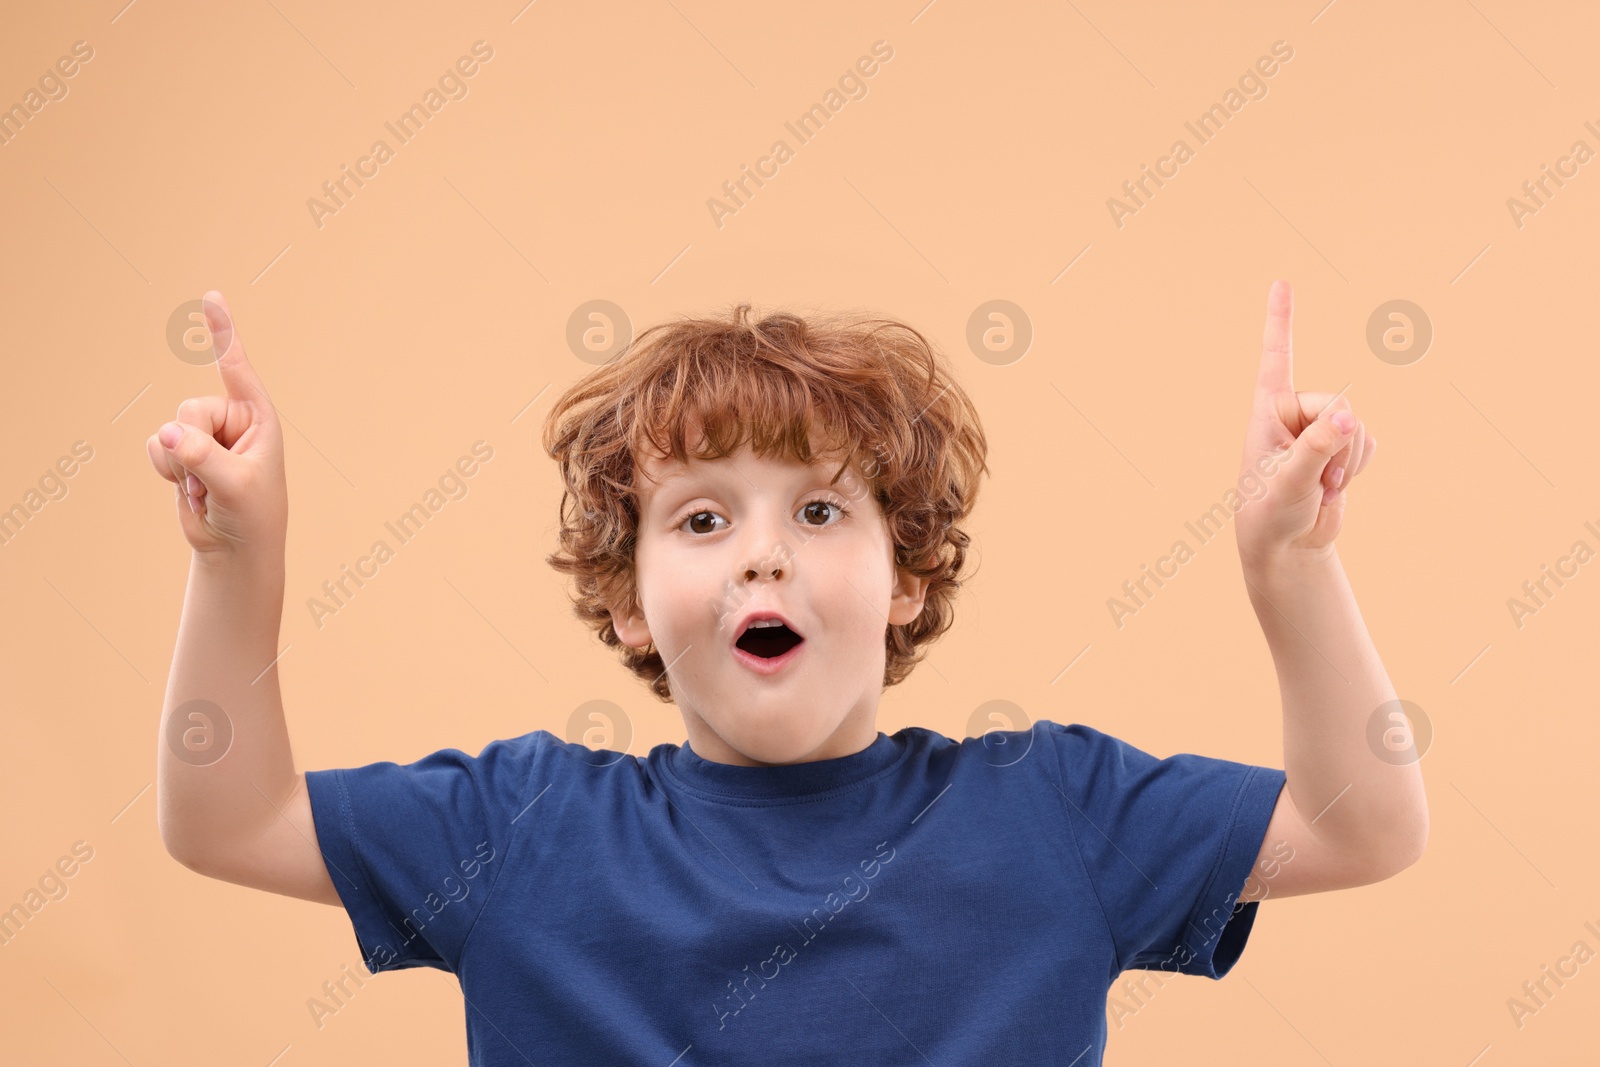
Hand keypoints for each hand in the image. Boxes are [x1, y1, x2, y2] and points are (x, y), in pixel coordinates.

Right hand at [145, 292, 287, 558]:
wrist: (235, 547)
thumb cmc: (253, 514)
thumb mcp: (236, 485)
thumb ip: (203, 457)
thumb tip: (167, 433)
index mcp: (258, 417)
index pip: (238, 367)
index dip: (223, 331)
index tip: (213, 295)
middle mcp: (231, 420)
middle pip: (189, 408)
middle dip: (194, 446)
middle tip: (214, 478)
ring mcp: (204, 436)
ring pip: (170, 428)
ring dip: (182, 465)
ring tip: (207, 487)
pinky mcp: (183, 452)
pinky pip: (156, 446)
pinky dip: (166, 470)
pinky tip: (190, 489)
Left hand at [1234, 280, 1376, 569]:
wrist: (1286, 546)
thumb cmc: (1272, 511)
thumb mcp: (1292, 480)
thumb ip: (1320, 446)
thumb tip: (1351, 416)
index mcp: (1269, 409)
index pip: (1277, 356)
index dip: (1281, 318)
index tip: (1281, 281)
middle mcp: (1294, 412)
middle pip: (1341, 403)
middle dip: (1338, 443)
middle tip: (1317, 478)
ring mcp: (1320, 429)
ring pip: (1358, 425)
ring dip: (1347, 461)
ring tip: (1321, 486)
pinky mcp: (1340, 448)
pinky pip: (1368, 442)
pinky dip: (1357, 466)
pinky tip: (1335, 486)